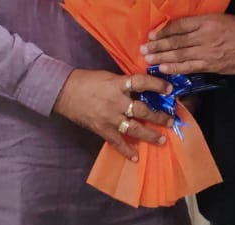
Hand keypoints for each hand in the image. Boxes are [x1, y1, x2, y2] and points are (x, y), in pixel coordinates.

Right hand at [52, 69, 174, 160]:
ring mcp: (109, 118)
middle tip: (170, 121)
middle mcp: (116, 102)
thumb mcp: (109, 76)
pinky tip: (136, 157)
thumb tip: (144, 88)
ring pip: (134, 129)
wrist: (64, 92)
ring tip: (161, 140)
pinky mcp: (101, 129)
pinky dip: (126, 151)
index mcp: (118, 84)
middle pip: (142, 111)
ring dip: (149, 135)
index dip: (157, 85)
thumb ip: (125, 83)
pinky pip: (116, 142)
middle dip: (158, 117)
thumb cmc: (87, 80)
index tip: (170, 89)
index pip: (142, 82)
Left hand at [140, 14, 234, 75]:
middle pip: (176, 41)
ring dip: (162, 57)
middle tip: (142, 49)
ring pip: (180, 54)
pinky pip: (190, 67)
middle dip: (157, 46)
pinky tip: (164, 69)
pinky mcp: (212, 65)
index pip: (179, 25)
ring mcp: (208, 51)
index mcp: (207, 20)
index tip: (151, 35)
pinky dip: (175, 68)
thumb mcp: (222, 18)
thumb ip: (203, 24)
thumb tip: (184, 30)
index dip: (163, 31)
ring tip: (147, 59)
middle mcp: (205, 35)